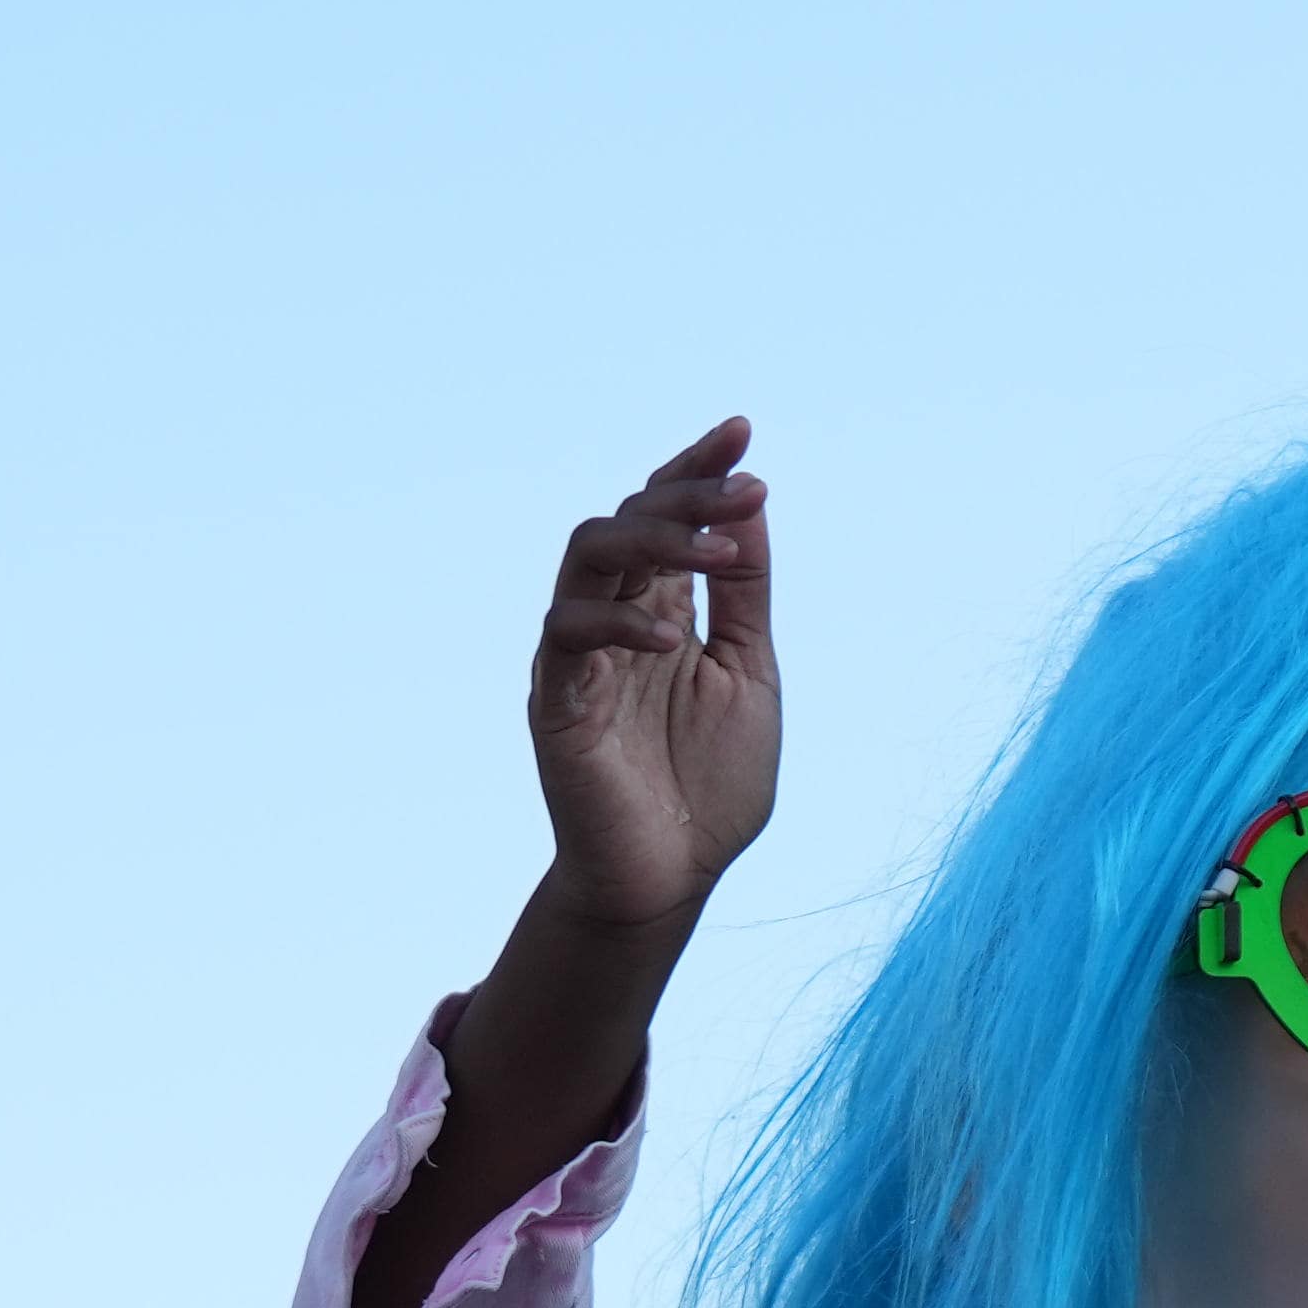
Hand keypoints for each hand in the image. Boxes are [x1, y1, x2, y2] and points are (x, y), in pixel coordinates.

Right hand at [529, 420, 780, 939]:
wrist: (671, 878)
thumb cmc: (709, 787)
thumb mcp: (750, 676)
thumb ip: (746, 598)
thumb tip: (752, 509)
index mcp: (660, 610)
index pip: (665, 517)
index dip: (694, 468)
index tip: (742, 428)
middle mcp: (614, 619)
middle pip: (627, 519)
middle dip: (685, 492)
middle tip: (745, 486)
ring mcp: (579, 655)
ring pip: (587, 557)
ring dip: (654, 540)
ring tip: (720, 550)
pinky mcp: (556, 701)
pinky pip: (569, 637)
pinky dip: (620, 626)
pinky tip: (674, 640)